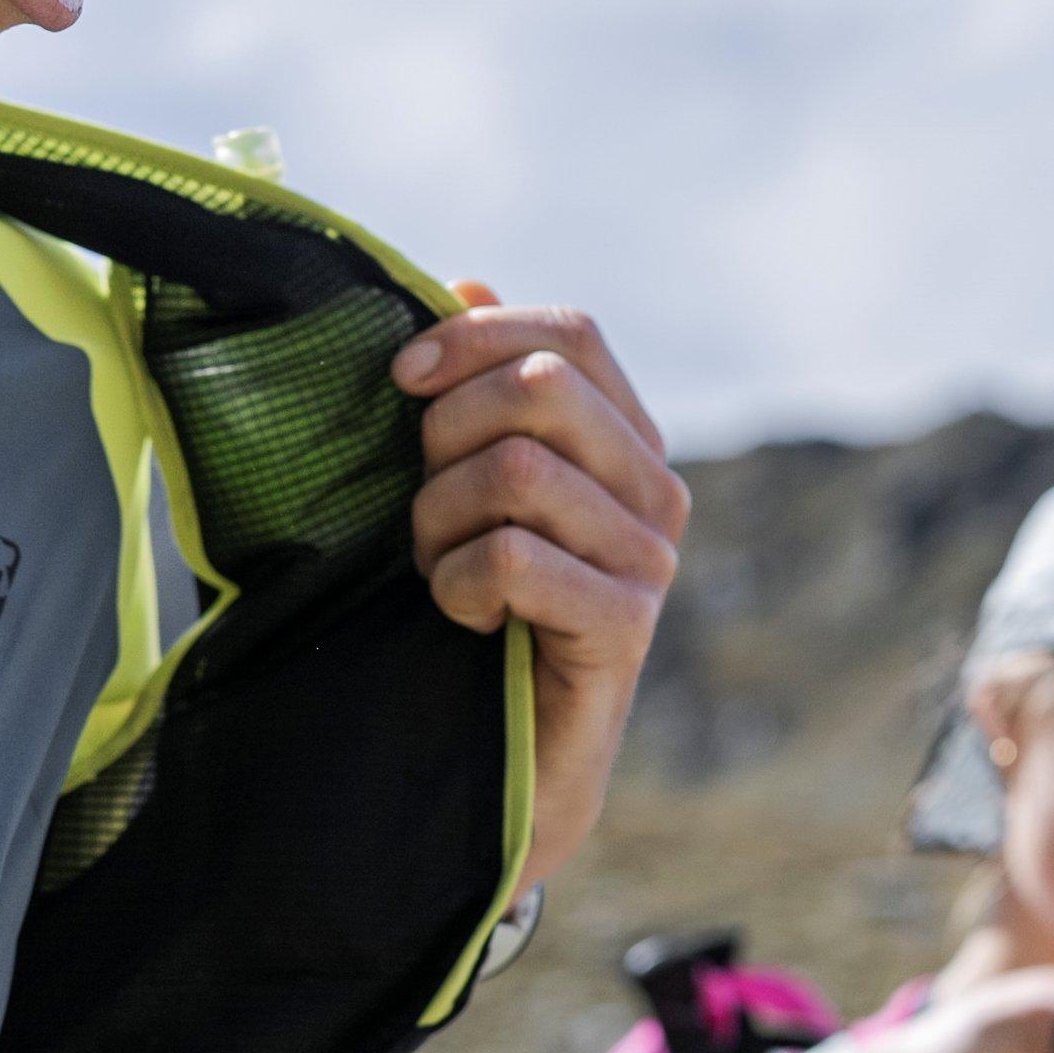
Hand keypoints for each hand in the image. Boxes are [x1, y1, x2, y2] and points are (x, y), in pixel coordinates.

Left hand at [398, 289, 685, 889]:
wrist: (504, 770)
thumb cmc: (472, 618)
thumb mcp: (460, 488)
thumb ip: (472, 392)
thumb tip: (463, 281)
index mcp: (625, 440)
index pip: (569, 336)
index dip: (474, 337)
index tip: (397, 377)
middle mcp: (656, 490)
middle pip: (541, 388)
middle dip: (443, 434)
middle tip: (420, 504)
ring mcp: (650, 560)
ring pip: (515, 470)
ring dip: (437, 521)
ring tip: (434, 569)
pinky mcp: (625, 626)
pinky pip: (515, 556)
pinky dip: (456, 582)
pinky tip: (460, 618)